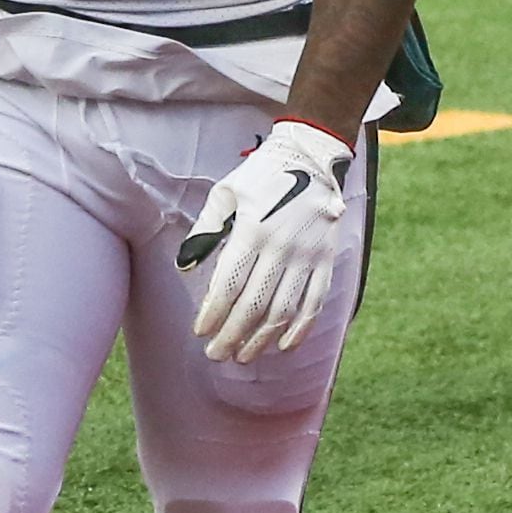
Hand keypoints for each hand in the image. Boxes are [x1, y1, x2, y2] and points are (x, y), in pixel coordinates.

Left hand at [180, 120, 352, 363]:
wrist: (311, 155)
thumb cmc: (261, 175)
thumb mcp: (225, 193)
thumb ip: (204, 229)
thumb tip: (185, 266)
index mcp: (252, 230)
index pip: (228, 284)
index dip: (213, 313)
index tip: (200, 332)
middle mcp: (281, 247)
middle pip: (253, 304)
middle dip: (232, 335)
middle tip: (216, 354)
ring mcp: (308, 255)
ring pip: (283, 310)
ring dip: (261, 339)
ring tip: (243, 356)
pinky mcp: (327, 259)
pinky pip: (315, 302)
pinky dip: (300, 328)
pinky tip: (283, 345)